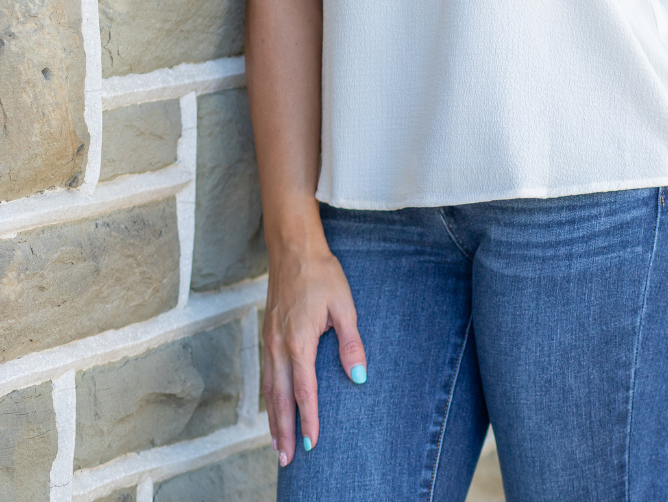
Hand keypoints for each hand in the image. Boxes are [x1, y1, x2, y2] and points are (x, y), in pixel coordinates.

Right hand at [263, 236, 366, 466]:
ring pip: (269, 389)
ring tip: (276, 446)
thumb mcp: (344, 306)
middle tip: (286, 461)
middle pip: (280, 399)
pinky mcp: (267, 334)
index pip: (304, 392)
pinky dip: (268, 398)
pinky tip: (273, 407)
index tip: (312, 444)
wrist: (293, 249)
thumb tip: (358, 378)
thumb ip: (350, 343)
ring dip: (272, 420)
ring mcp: (269, 341)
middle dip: (283, 432)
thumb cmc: (321, 275)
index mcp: (299, 342)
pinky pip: (266, 375)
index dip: (309, 420)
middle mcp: (279, 346)